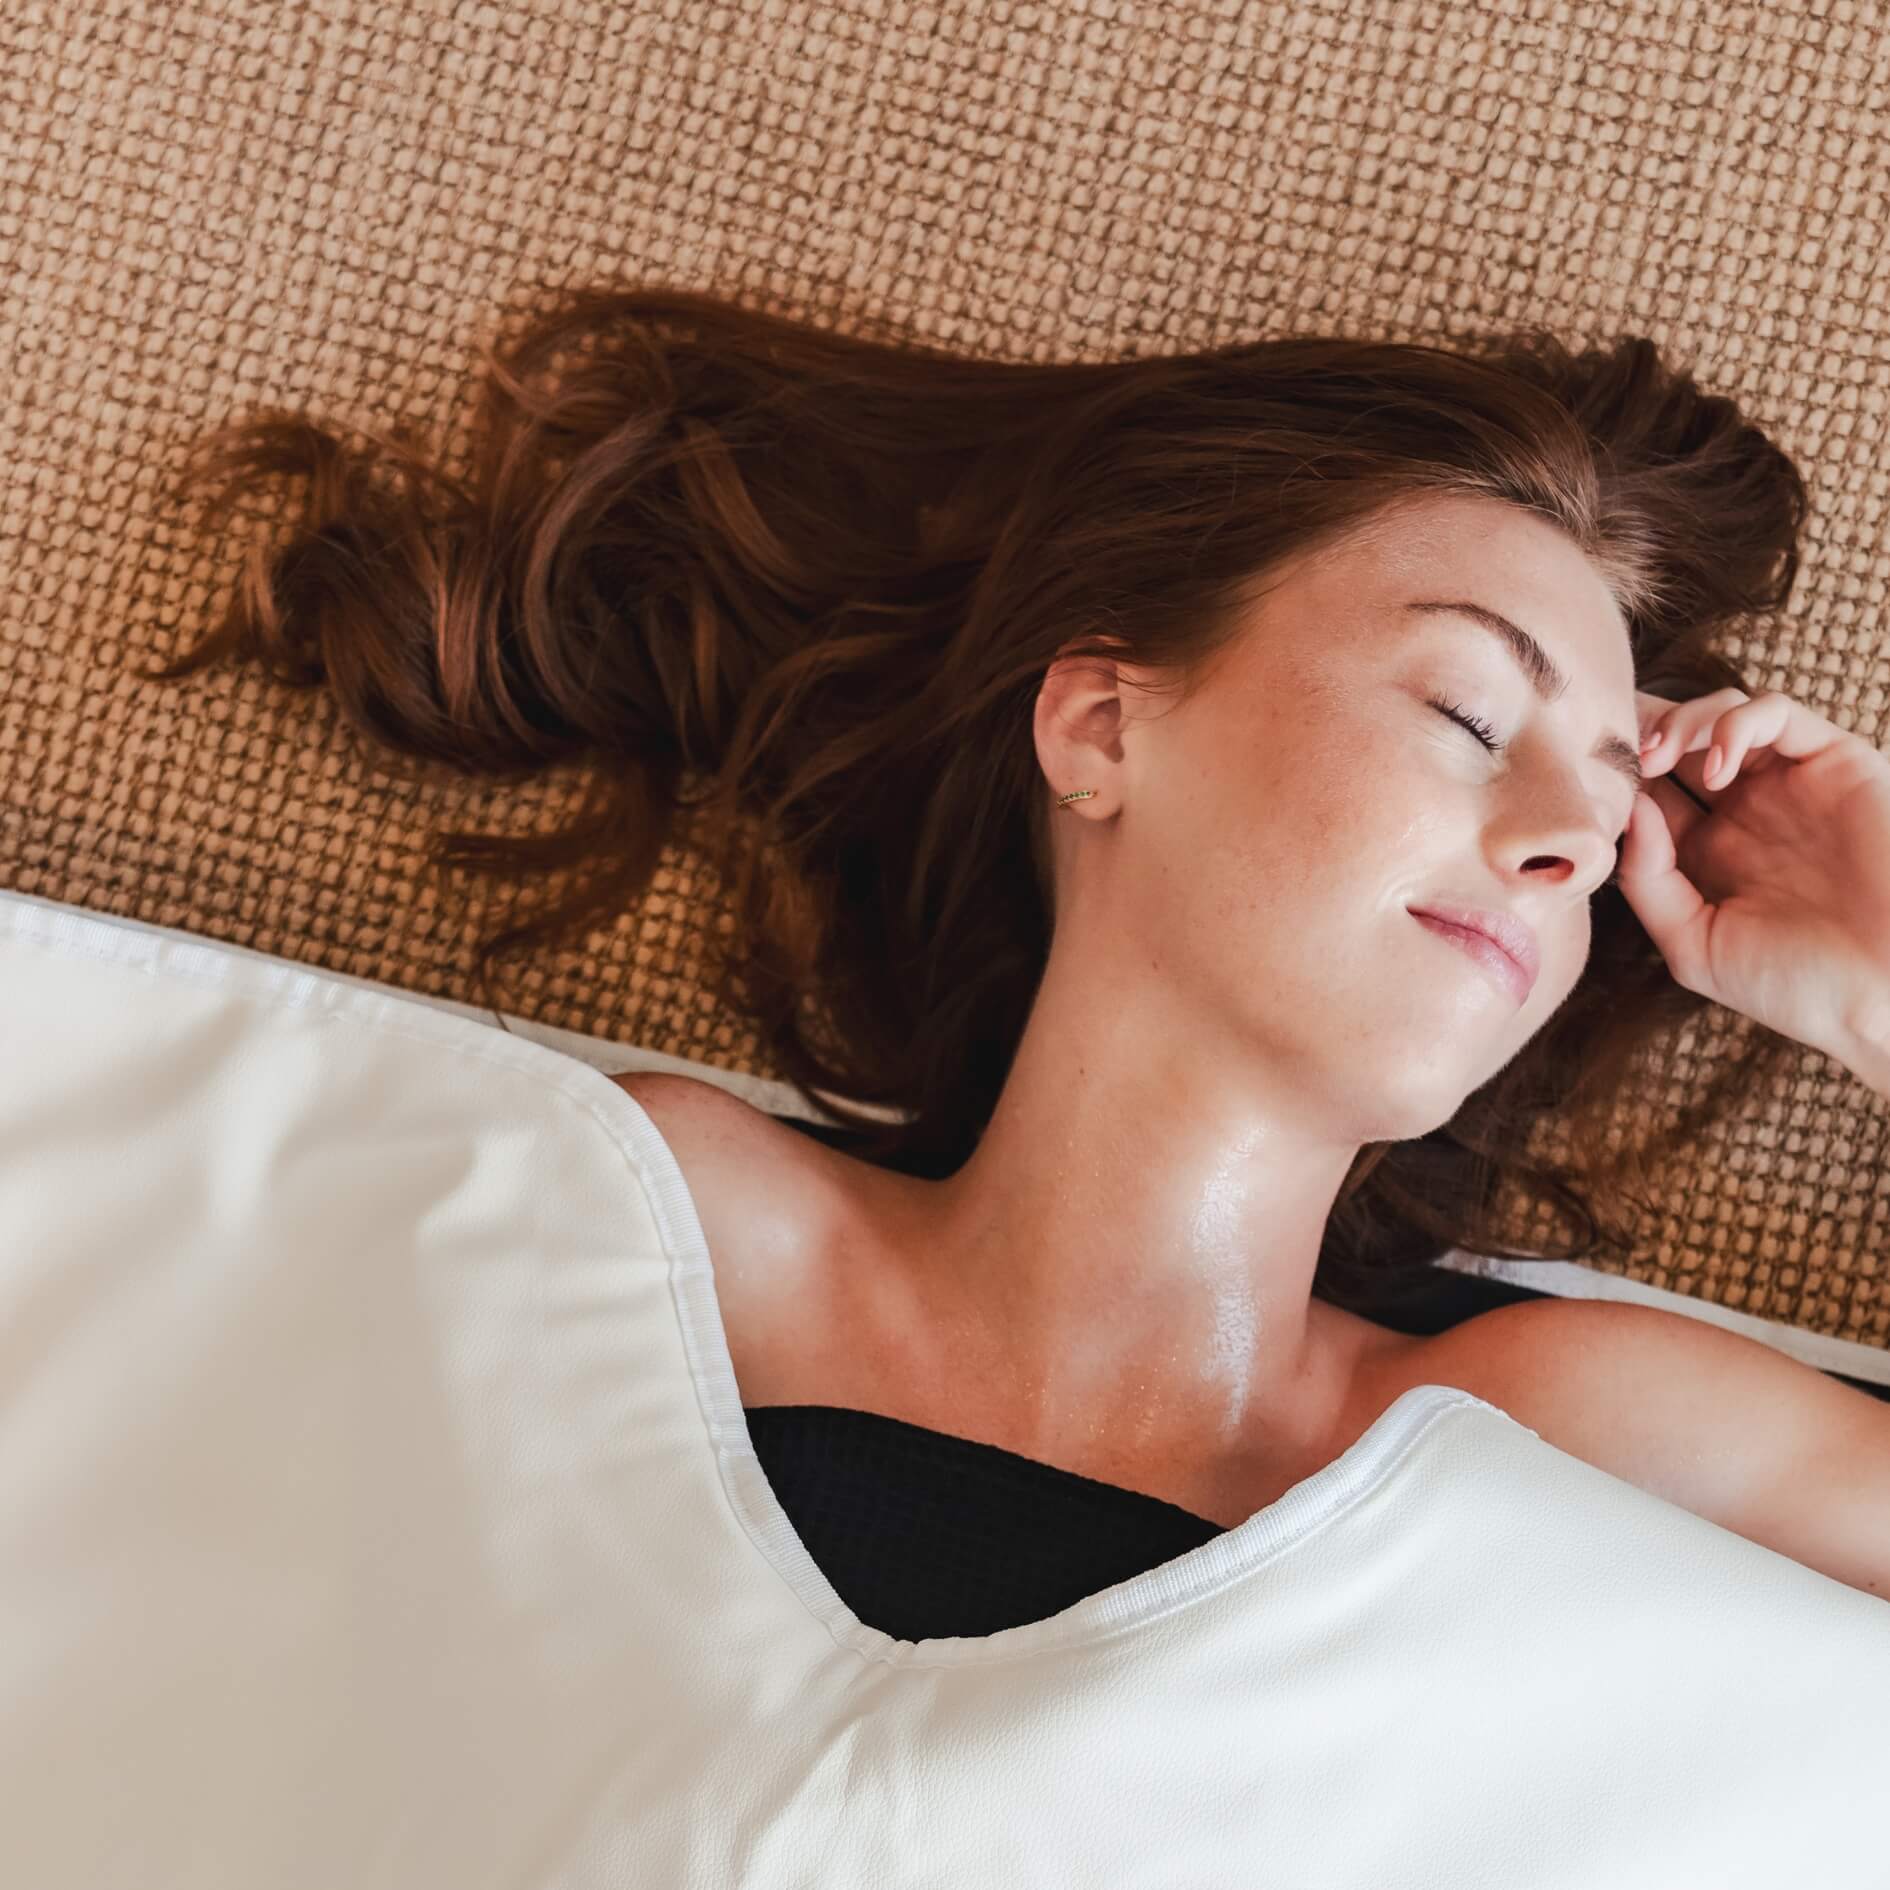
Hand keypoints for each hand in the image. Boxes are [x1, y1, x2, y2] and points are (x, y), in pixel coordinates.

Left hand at [1617, 685, 1889, 1074]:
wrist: (1887, 994)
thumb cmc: (1797, 985)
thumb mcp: (1694, 945)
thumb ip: (1648, 881)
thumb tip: (1629, 810)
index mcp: (1705, 852)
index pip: (1646, 791)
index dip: (1612, 775)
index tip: (1572, 772)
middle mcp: (1746, 810)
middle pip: (1676, 741)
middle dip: (1637, 730)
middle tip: (1607, 741)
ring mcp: (1790, 783)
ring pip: (1722, 712)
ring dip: (1680, 721)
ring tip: (1657, 757)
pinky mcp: (1836, 763)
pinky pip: (1779, 712)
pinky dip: (1738, 722)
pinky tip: (1718, 767)